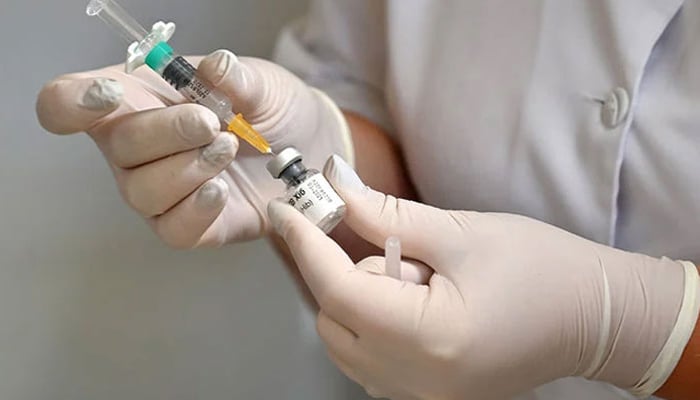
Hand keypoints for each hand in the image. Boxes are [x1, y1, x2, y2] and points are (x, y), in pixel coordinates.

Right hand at [36, 50, 351, 247]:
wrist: (309, 148)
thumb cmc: (271, 107)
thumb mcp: (262, 81)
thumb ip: (239, 76)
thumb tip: (218, 68)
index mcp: (136, 99)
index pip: (67, 103)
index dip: (71, 101)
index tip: (109, 94)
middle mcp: (136, 149)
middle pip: (118, 148)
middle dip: (167, 132)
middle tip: (213, 123)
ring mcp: (160, 190)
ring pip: (143, 192)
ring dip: (187, 169)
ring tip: (229, 148)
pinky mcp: (191, 225)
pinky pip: (173, 229)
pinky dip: (196, 210)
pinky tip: (222, 191)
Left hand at [267, 155, 698, 399]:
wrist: (589, 319)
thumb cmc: (540, 269)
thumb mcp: (460, 231)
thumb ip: (386, 214)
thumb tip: (336, 185)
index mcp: (428, 339)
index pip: (338, 291)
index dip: (304, 245)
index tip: (282, 211)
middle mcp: (414, 382)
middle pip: (333, 319)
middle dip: (341, 270)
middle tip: (386, 240)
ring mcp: (416, 396)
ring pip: (344, 340)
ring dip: (358, 297)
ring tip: (416, 273)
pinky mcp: (422, 396)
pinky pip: (367, 356)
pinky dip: (371, 319)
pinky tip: (411, 297)